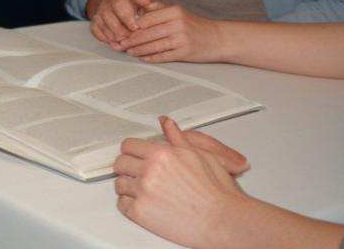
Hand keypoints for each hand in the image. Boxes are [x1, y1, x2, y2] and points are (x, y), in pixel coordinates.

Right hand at [84, 0, 156, 49]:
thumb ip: (150, 4)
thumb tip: (161, 11)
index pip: (122, 9)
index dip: (128, 20)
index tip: (136, 29)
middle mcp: (106, 5)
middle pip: (111, 20)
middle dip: (121, 32)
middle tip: (130, 42)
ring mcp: (98, 13)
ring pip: (103, 27)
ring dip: (113, 38)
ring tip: (123, 47)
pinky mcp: (94, 21)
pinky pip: (96, 31)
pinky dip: (104, 39)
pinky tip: (114, 44)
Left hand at [113, 116, 248, 246]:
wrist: (223, 220)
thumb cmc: (217, 192)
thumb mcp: (200, 155)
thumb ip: (177, 138)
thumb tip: (167, 123)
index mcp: (161, 154)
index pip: (129, 146)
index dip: (131, 151)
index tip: (133, 156)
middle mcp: (149, 171)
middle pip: (120, 163)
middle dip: (127, 167)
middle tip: (136, 173)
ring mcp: (143, 192)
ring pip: (119, 184)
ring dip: (127, 186)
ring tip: (141, 190)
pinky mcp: (141, 213)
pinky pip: (122, 205)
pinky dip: (129, 204)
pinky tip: (141, 203)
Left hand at [118, 3, 226, 62]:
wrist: (218, 38)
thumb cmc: (194, 24)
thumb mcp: (178, 12)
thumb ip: (158, 10)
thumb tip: (136, 13)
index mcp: (173, 11)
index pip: (146, 19)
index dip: (131, 26)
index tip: (120, 31)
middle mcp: (177, 23)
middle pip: (147, 33)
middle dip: (131, 40)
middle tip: (119, 44)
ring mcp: (182, 38)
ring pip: (153, 45)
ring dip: (138, 50)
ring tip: (128, 51)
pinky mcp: (185, 52)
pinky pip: (163, 55)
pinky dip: (151, 57)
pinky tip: (143, 58)